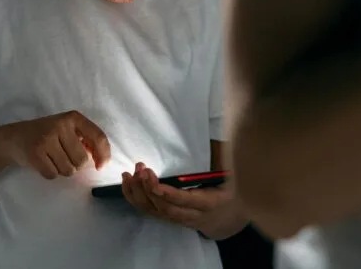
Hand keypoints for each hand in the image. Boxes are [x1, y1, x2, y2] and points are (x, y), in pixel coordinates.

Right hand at [4, 111, 110, 179]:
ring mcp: (47, 138)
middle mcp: (61, 125)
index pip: (98, 137)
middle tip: (63, 157)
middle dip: (75, 165)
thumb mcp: (67, 129)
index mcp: (73, 118)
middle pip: (82, 160)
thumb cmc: (47, 134)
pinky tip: (43, 162)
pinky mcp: (35, 153)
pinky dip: (50, 173)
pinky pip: (53, 174)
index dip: (103, 154)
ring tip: (52, 158)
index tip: (100, 167)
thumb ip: (85, 140)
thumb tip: (100, 160)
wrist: (14, 138)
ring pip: (68, 170)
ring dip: (62, 170)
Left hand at [121, 163, 239, 237]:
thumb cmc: (230, 191)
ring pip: (155, 212)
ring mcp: (179, 220)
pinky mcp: (169, 219)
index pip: (185, 201)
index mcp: (210, 203)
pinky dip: (136, 199)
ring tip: (129, 174)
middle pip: (166, 208)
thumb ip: (222, 161)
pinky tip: (127, 184)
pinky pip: (150, 212)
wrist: (228, 218)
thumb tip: (217, 140)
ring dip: (139, 193)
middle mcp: (192, 216)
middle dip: (149, 189)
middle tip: (140, 168)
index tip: (153, 180)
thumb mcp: (232, 178)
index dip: (168, 193)